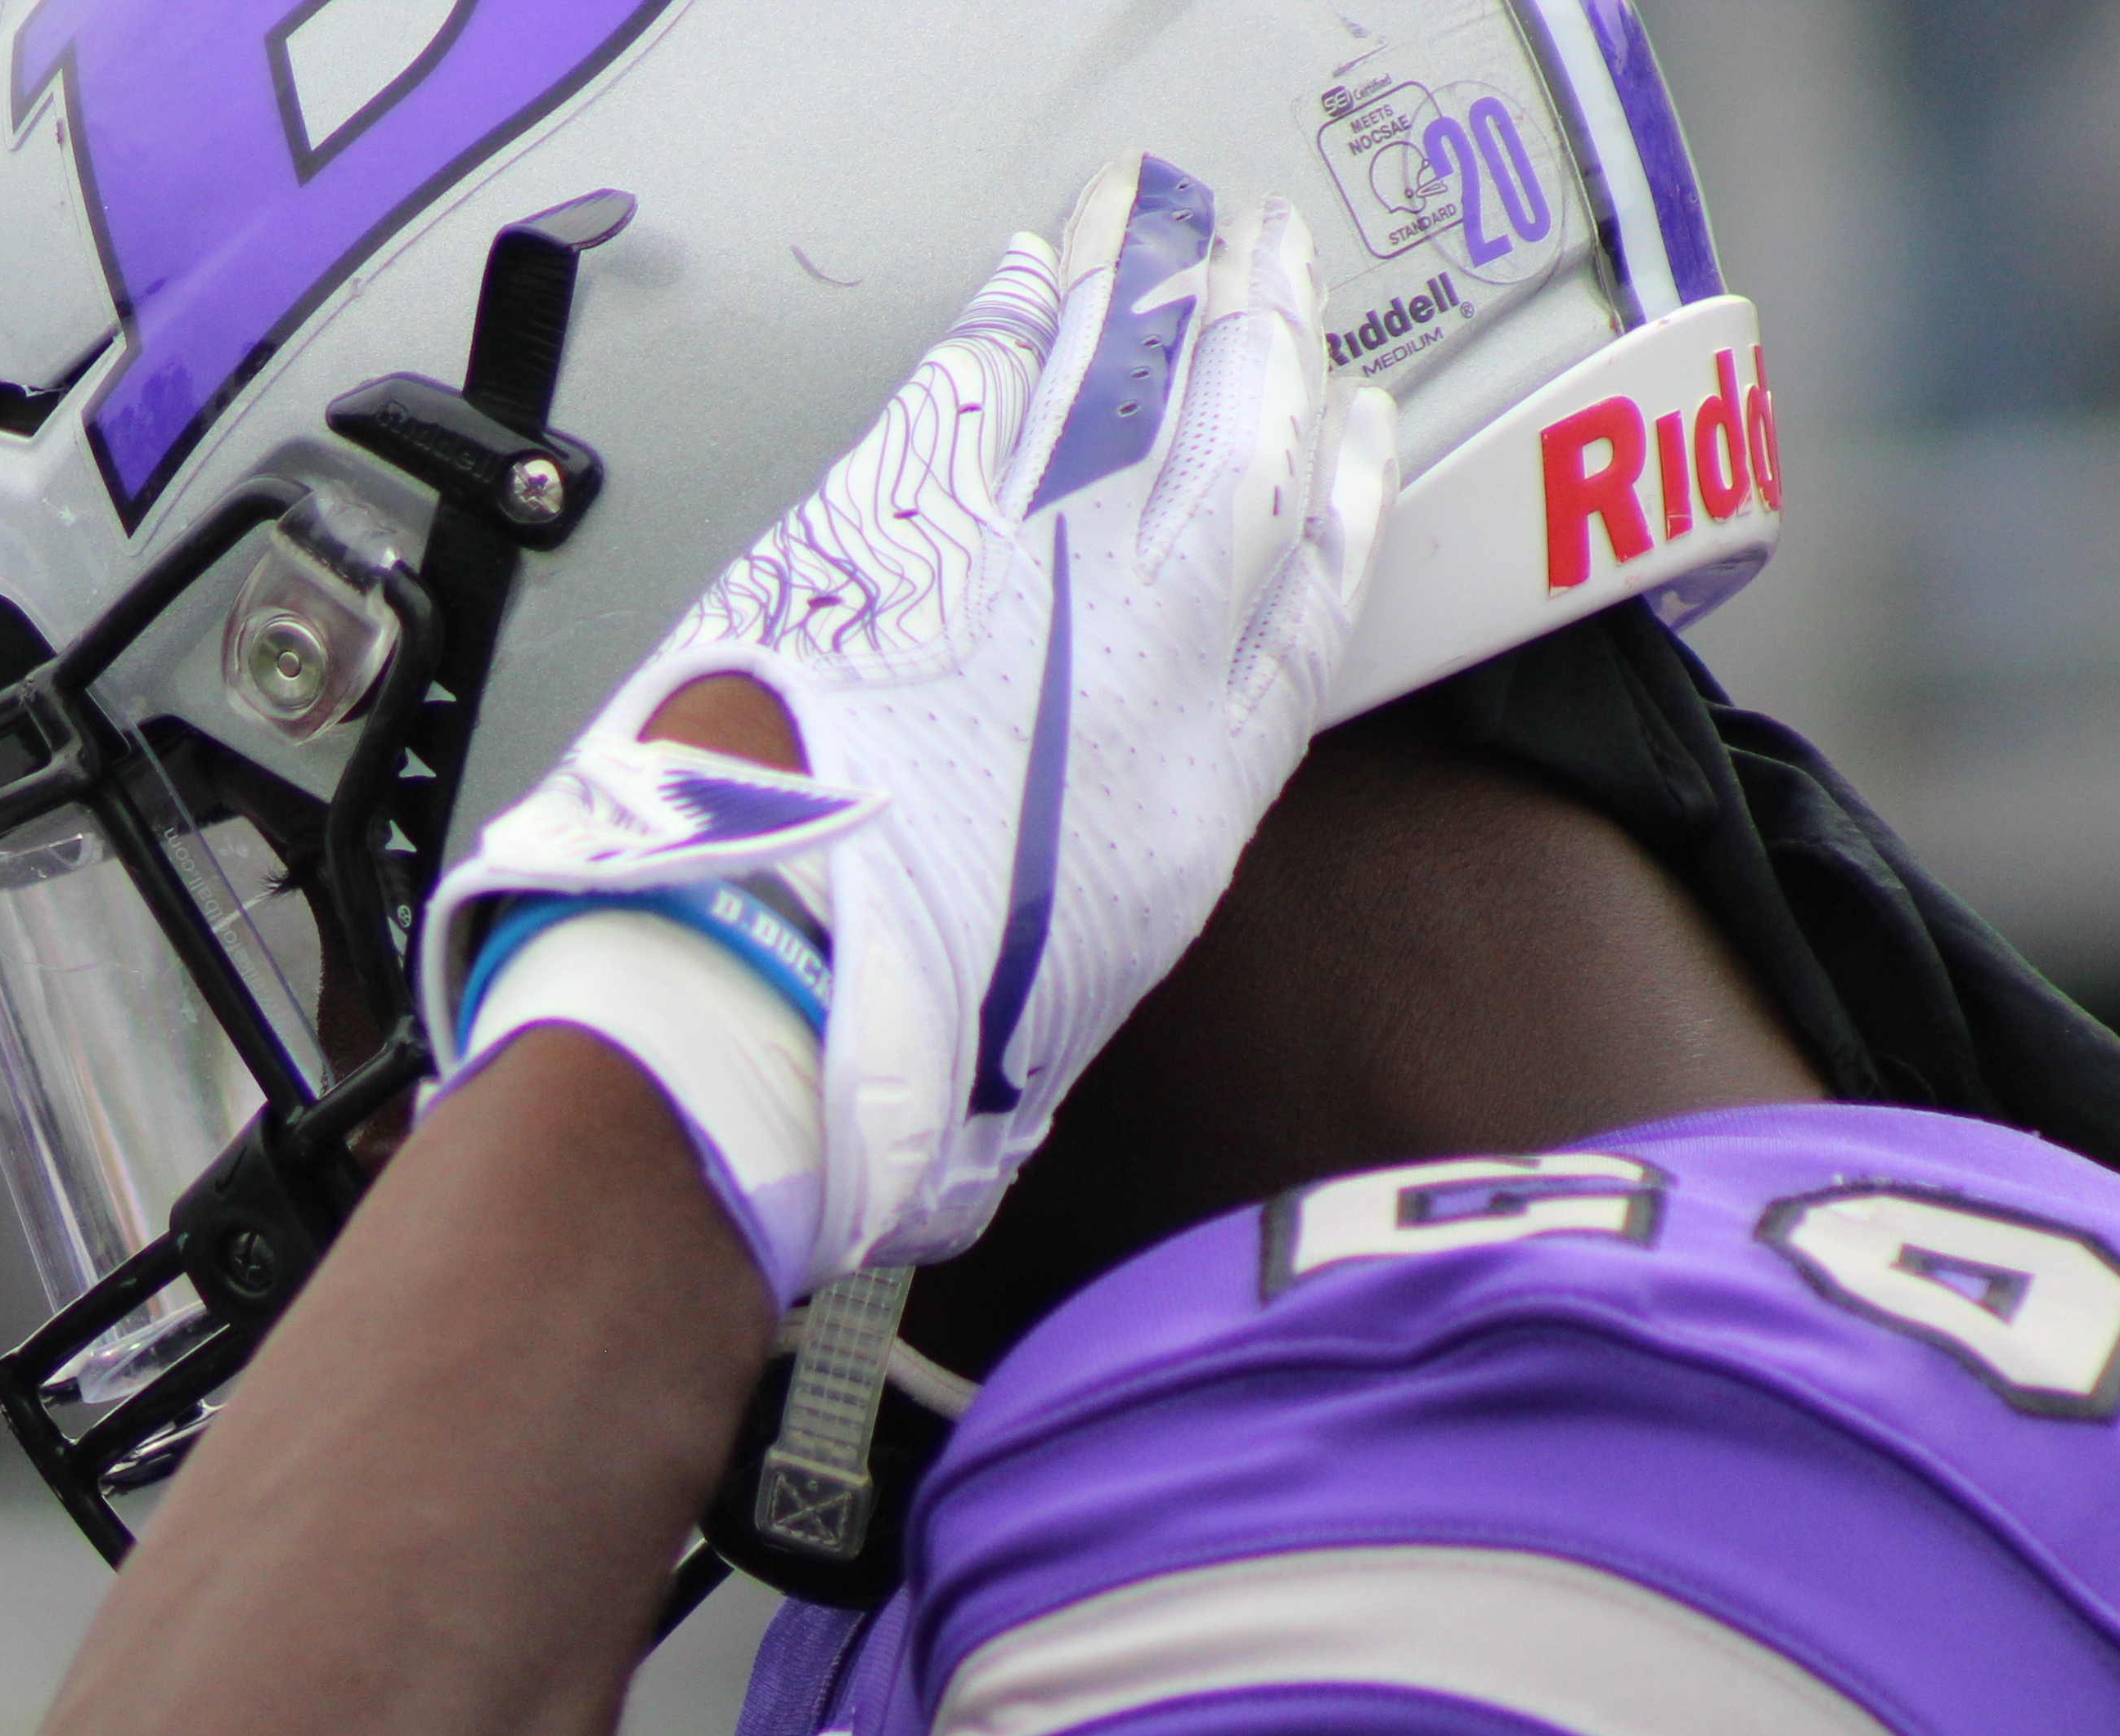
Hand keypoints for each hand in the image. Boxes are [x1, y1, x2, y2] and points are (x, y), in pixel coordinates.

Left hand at [422, 153, 1398, 1295]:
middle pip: (1242, 450)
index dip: (1346, 496)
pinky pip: (979, 384)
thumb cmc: (874, 1068)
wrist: (760, 989)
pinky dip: (1014, 317)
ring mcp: (1021, 570)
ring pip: (1125, 385)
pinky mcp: (892, 530)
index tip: (1359, 425)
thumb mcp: (1001, 1101)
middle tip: (1275, 266)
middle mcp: (1140, 656)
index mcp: (1194, 794)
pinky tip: (1030, 272)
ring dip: (1153, 290)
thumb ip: (1020, 1080)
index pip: (1313, 601)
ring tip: (1171, 223)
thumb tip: (979, 1130)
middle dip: (1270, 339)